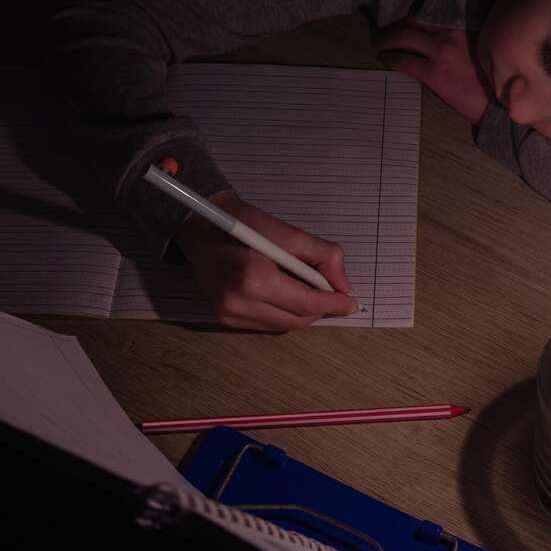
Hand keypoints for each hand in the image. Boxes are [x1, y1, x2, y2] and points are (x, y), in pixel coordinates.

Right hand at [175, 191, 358, 330]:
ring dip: (302, 313)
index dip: (334, 304)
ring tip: (308, 291)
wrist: (198, 227)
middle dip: (321, 310)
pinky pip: (266, 324)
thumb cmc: (243, 223)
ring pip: (283, 327)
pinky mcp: (224, 318)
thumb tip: (344, 286)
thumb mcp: (288, 231)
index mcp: (255, 277)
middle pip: (297, 320)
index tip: (352, 302)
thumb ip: (323, 257)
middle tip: (334, 295)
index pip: (307, 303)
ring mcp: (229, 314)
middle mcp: (240, 301)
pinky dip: (283, 314)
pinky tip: (285, 295)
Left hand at [373, 20, 490, 122]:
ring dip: (386, 38)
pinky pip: (404, 61)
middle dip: (395, 23)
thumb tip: (443, 38)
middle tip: (384, 28)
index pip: (432, 12)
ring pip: (403, 36)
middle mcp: (452, 34)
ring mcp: (442, 52)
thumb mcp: (484, 49)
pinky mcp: (434, 73)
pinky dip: (390, 58)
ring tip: (378, 42)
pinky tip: (384, 59)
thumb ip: (466, 39)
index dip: (414, 15)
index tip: (405, 17)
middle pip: (414, 20)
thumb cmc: (495, 80)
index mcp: (465, 27)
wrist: (501, 103)